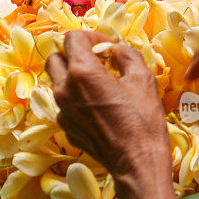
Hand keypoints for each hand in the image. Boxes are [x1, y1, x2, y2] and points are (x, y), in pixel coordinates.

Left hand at [45, 30, 170, 183]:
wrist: (136, 162)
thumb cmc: (143, 119)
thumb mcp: (143, 77)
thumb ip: (126, 54)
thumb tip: (115, 49)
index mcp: (82, 72)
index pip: (72, 38)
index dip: (92, 37)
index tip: (108, 47)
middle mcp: (64, 90)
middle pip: (55, 58)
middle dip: (73, 55)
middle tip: (96, 61)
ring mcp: (62, 111)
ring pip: (58, 83)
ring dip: (74, 77)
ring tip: (99, 84)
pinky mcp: (65, 128)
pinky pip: (65, 104)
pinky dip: (77, 99)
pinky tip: (99, 107)